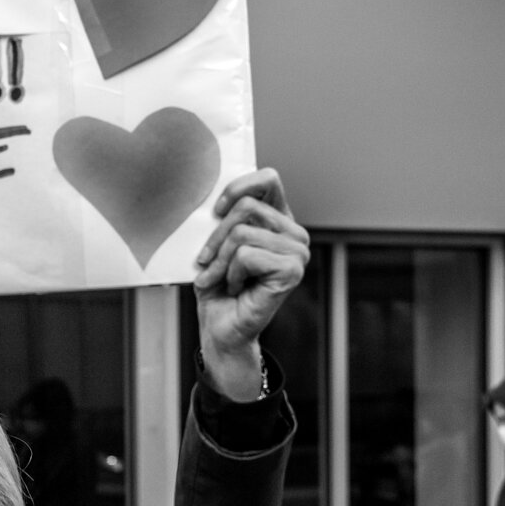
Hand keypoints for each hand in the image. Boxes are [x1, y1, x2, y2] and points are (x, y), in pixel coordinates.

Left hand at [194, 169, 309, 397]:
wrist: (220, 327)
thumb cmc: (216, 285)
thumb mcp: (214, 243)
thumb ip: (222, 216)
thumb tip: (212, 197)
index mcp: (279, 218)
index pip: (267, 179)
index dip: (237, 188)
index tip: (215, 211)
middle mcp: (294, 232)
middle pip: (246, 207)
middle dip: (216, 237)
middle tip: (206, 262)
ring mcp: (298, 252)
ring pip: (242, 233)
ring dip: (219, 260)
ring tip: (220, 278)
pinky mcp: (292, 270)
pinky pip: (246, 255)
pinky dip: (229, 274)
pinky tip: (234, 288)